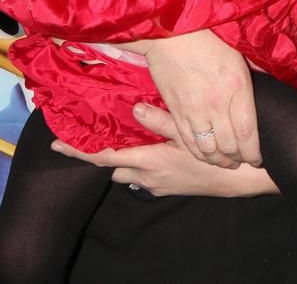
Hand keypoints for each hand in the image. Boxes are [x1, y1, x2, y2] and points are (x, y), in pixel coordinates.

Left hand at [51, 105, 278, 198]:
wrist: (240, 179)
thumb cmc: (216, 155)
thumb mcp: (190, 133)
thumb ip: (160, 120)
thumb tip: (134, 107)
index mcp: (148, 161)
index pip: (103, 158)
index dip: (78, 152)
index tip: (57, 146)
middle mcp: (146, 177)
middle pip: (110, 168)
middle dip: (98, 156)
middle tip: (91, 137)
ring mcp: (155, 186)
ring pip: (125, 174)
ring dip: (119, 160)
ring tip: (119, 141)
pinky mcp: (166, 189)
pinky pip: (141, 178)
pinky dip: (136, 165)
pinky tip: (147, 151)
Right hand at [142, 31, 258, 168]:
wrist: (170, 35)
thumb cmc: (209, 39)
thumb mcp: (239, 55)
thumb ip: (252, 76)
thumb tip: (267, 88)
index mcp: (237, 87)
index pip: (248, 132)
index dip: (254, 151)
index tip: (259, 158)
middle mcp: (216, 103)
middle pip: (229, 145)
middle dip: (239, 159)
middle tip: (244, 162)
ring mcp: (194, 110)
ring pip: (207, 148)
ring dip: (219, 160)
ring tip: (227, 163)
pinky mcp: (175, 112)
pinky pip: (187, 141)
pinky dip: (198, 153)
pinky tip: (206, 156)